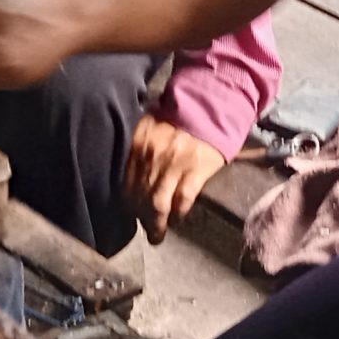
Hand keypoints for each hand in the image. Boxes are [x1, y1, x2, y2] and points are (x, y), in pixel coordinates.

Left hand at [127, 116, 227, 240]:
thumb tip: (132, 174)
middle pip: (141, 197)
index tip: (132, 214)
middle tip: (146, 231)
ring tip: (158, 235)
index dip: (129, 204)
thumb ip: (140, 148)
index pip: (127, 183)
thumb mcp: (152, 125)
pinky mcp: (196, 170)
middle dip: (141, 218)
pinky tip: (177, 220)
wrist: (212, 103)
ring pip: (158, 203)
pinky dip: (178, 214)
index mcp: (139, 143)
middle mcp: (153, 155)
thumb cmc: (181, 115)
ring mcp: (174, 164)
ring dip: (157, 224)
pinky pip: (183, 200)